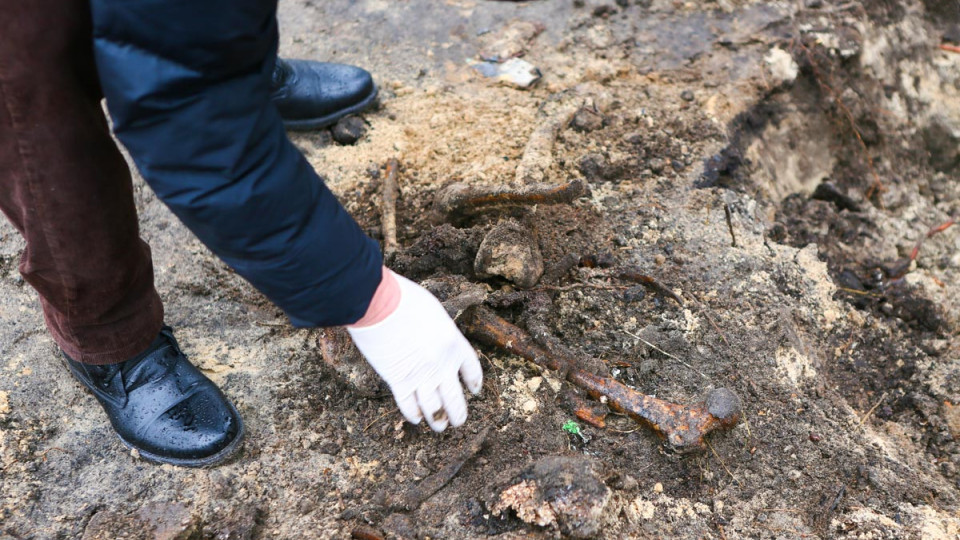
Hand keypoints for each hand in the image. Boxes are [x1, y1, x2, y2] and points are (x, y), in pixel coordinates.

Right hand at [347, 271, 482, 430]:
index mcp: (455, 344)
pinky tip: (416, 418)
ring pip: (435, 409)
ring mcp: (420, 376)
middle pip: (455, 398)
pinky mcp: (398, 381)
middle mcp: (442, 365)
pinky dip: (413, 414)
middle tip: (459, 421)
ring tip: (440, 426)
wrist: (380, 304)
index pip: (472, 370)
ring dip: (439, 419)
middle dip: (458, 413)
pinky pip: (409, 405)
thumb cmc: (405, 299)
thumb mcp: (434, 312)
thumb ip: (439, 331)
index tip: (474, 390)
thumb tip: (435, 341)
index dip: (474, 382)